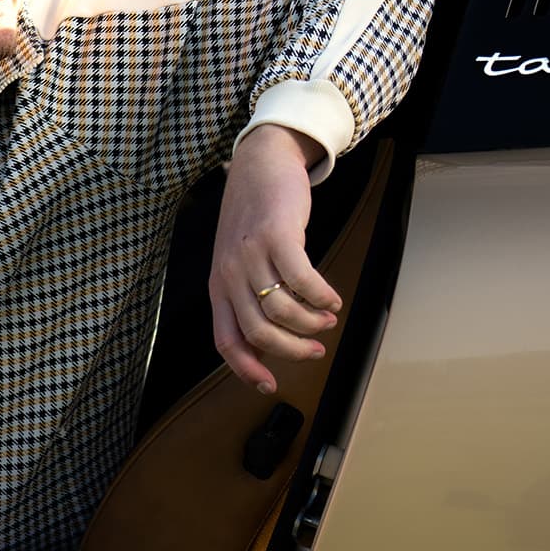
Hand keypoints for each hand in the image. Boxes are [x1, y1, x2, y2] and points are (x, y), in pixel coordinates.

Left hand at [209, 124, 340, 395]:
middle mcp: (230, 274)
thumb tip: (269, 341)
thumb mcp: (236, 260)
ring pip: (282, 309)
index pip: (226, 339)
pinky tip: (331, 297)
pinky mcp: (277, 235)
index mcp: (218, 286)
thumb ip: (246, 295)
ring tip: (327, 319)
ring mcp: (251, 255)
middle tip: (316, 350)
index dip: (246, 368)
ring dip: (311, 322)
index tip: (270, 385)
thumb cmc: (252, 218)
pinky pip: (302, 279)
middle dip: (291, 349)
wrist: (258, 165)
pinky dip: (321, 295)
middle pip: (259, 331)